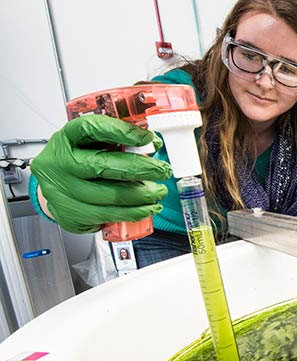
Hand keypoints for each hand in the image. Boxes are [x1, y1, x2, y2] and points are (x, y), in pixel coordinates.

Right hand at [31, 114, 172, 233]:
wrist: (52, 186)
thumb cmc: (78, 159)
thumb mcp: (90, 141)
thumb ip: (116, 140)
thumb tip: (151, 143)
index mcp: (67, 137)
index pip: (93, 128)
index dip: (123, 132)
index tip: (148, 138)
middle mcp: (60, 162)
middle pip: (104, 166)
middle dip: (142, 169)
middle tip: (163, 170)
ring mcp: (63, 190)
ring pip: (111, 195)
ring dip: (143, 195)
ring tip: (159, 191)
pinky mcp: (70, 214)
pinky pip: (109, 215)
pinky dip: (134, 212)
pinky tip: (147, 208)